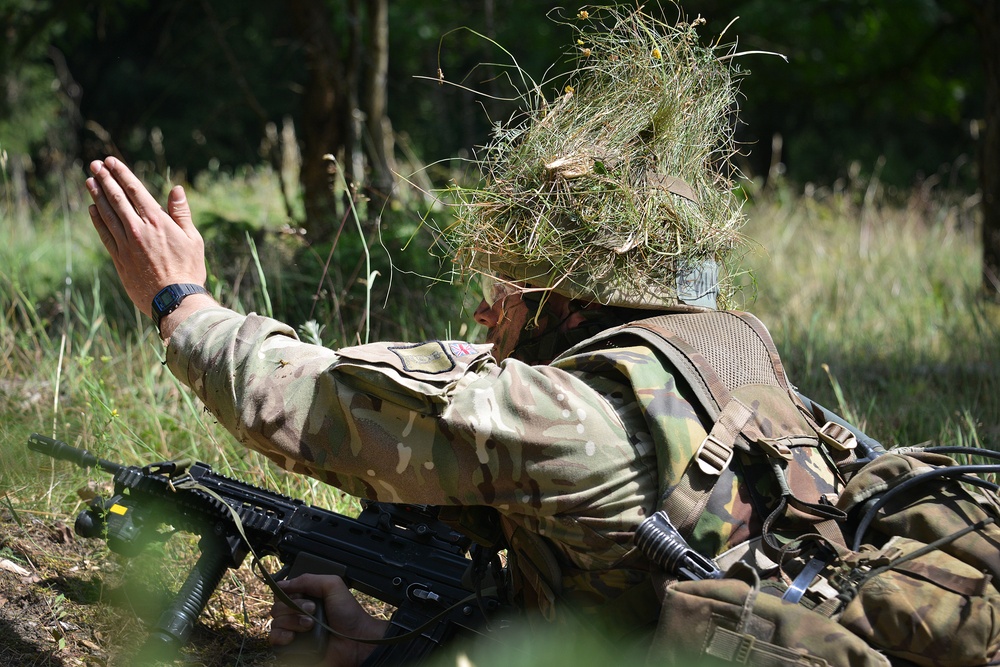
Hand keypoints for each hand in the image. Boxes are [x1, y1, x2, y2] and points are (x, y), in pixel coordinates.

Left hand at [85, 157, 207, 319]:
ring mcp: (126, 243)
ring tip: (89, 181)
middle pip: (117, 198)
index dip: (122, 174)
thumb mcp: (193, 239)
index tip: (111, 162)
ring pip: (107, 214)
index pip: (135, 190)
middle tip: (94, 165)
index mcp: (157, 221)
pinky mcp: (119, 258)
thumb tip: (176, 189)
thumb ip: (181, 213)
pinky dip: (97, 220)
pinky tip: (92, 209)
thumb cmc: (189, 269)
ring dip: (97, 196)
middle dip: (105, 179)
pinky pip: (104, 234)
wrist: (174, 299)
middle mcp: (138, 229)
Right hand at [270, 574, 388, 666]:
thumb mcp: (333, 586)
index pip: (283, 592)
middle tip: (313, 609)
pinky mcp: (292, 647)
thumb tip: (283, 583)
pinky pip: (274, 640)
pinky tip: (293, 636)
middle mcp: (297, 613)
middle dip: (294, 607)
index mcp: (305, 598)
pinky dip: (281, 636)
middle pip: (277, 607)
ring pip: (275, 622)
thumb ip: (309, 579)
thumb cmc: (349, 615)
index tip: (300, 594)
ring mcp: (294, 631)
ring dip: (292, 621)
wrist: (355, 641)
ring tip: (310, 625)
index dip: (288, 592)